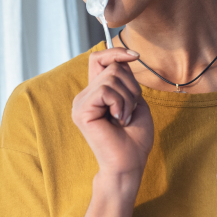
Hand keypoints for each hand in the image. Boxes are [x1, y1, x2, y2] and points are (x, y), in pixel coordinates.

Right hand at [72, 48, 153, 177]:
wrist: (130, 164)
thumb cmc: (135, 138)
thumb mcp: (134, 100)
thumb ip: (125, 79)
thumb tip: (120, 58)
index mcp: (95, 93)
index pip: (98, 58)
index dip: (116, 52)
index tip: (135, 56)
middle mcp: (84, 96)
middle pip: (111, 67)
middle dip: (131, 86)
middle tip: (130, 110)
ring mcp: (80, 103)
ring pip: (111, 78)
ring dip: (128, 99)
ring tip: (124, 118)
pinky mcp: (81, 111)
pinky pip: (106, 90)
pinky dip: (120, 104)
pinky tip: (118, 120)